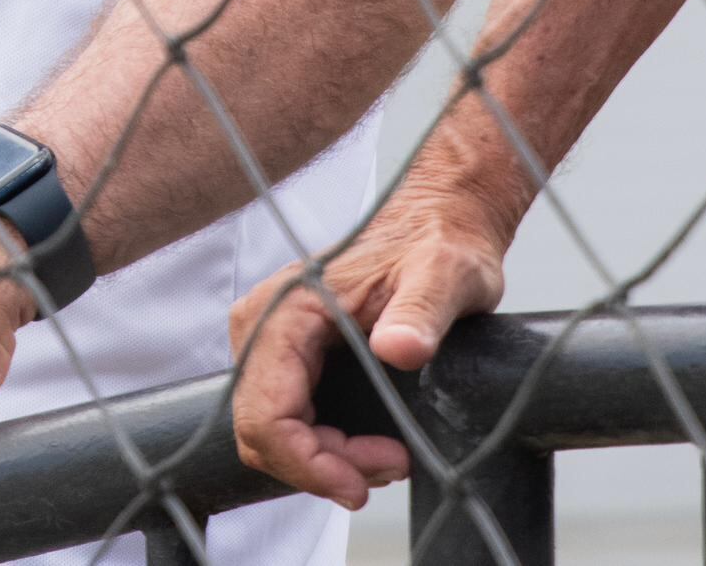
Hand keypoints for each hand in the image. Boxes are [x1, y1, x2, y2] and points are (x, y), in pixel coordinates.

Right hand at [229, 165, 514, 507]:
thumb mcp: (442, 276)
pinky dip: (320, 444)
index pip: (267, 413)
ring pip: (270, 430)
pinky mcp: (286, 352)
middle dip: (320, 466)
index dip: (308, 463)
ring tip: (386, 459)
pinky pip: (283, 416)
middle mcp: (264, 321)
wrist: (436, 222)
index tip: (363, 483)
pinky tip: (366, 446)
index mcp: (287, 306)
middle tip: (388, 467)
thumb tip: (401, 348)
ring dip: (322, 460)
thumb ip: (421, 312)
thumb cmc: (438, 244)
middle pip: (262, 430)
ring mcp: (270, 338)